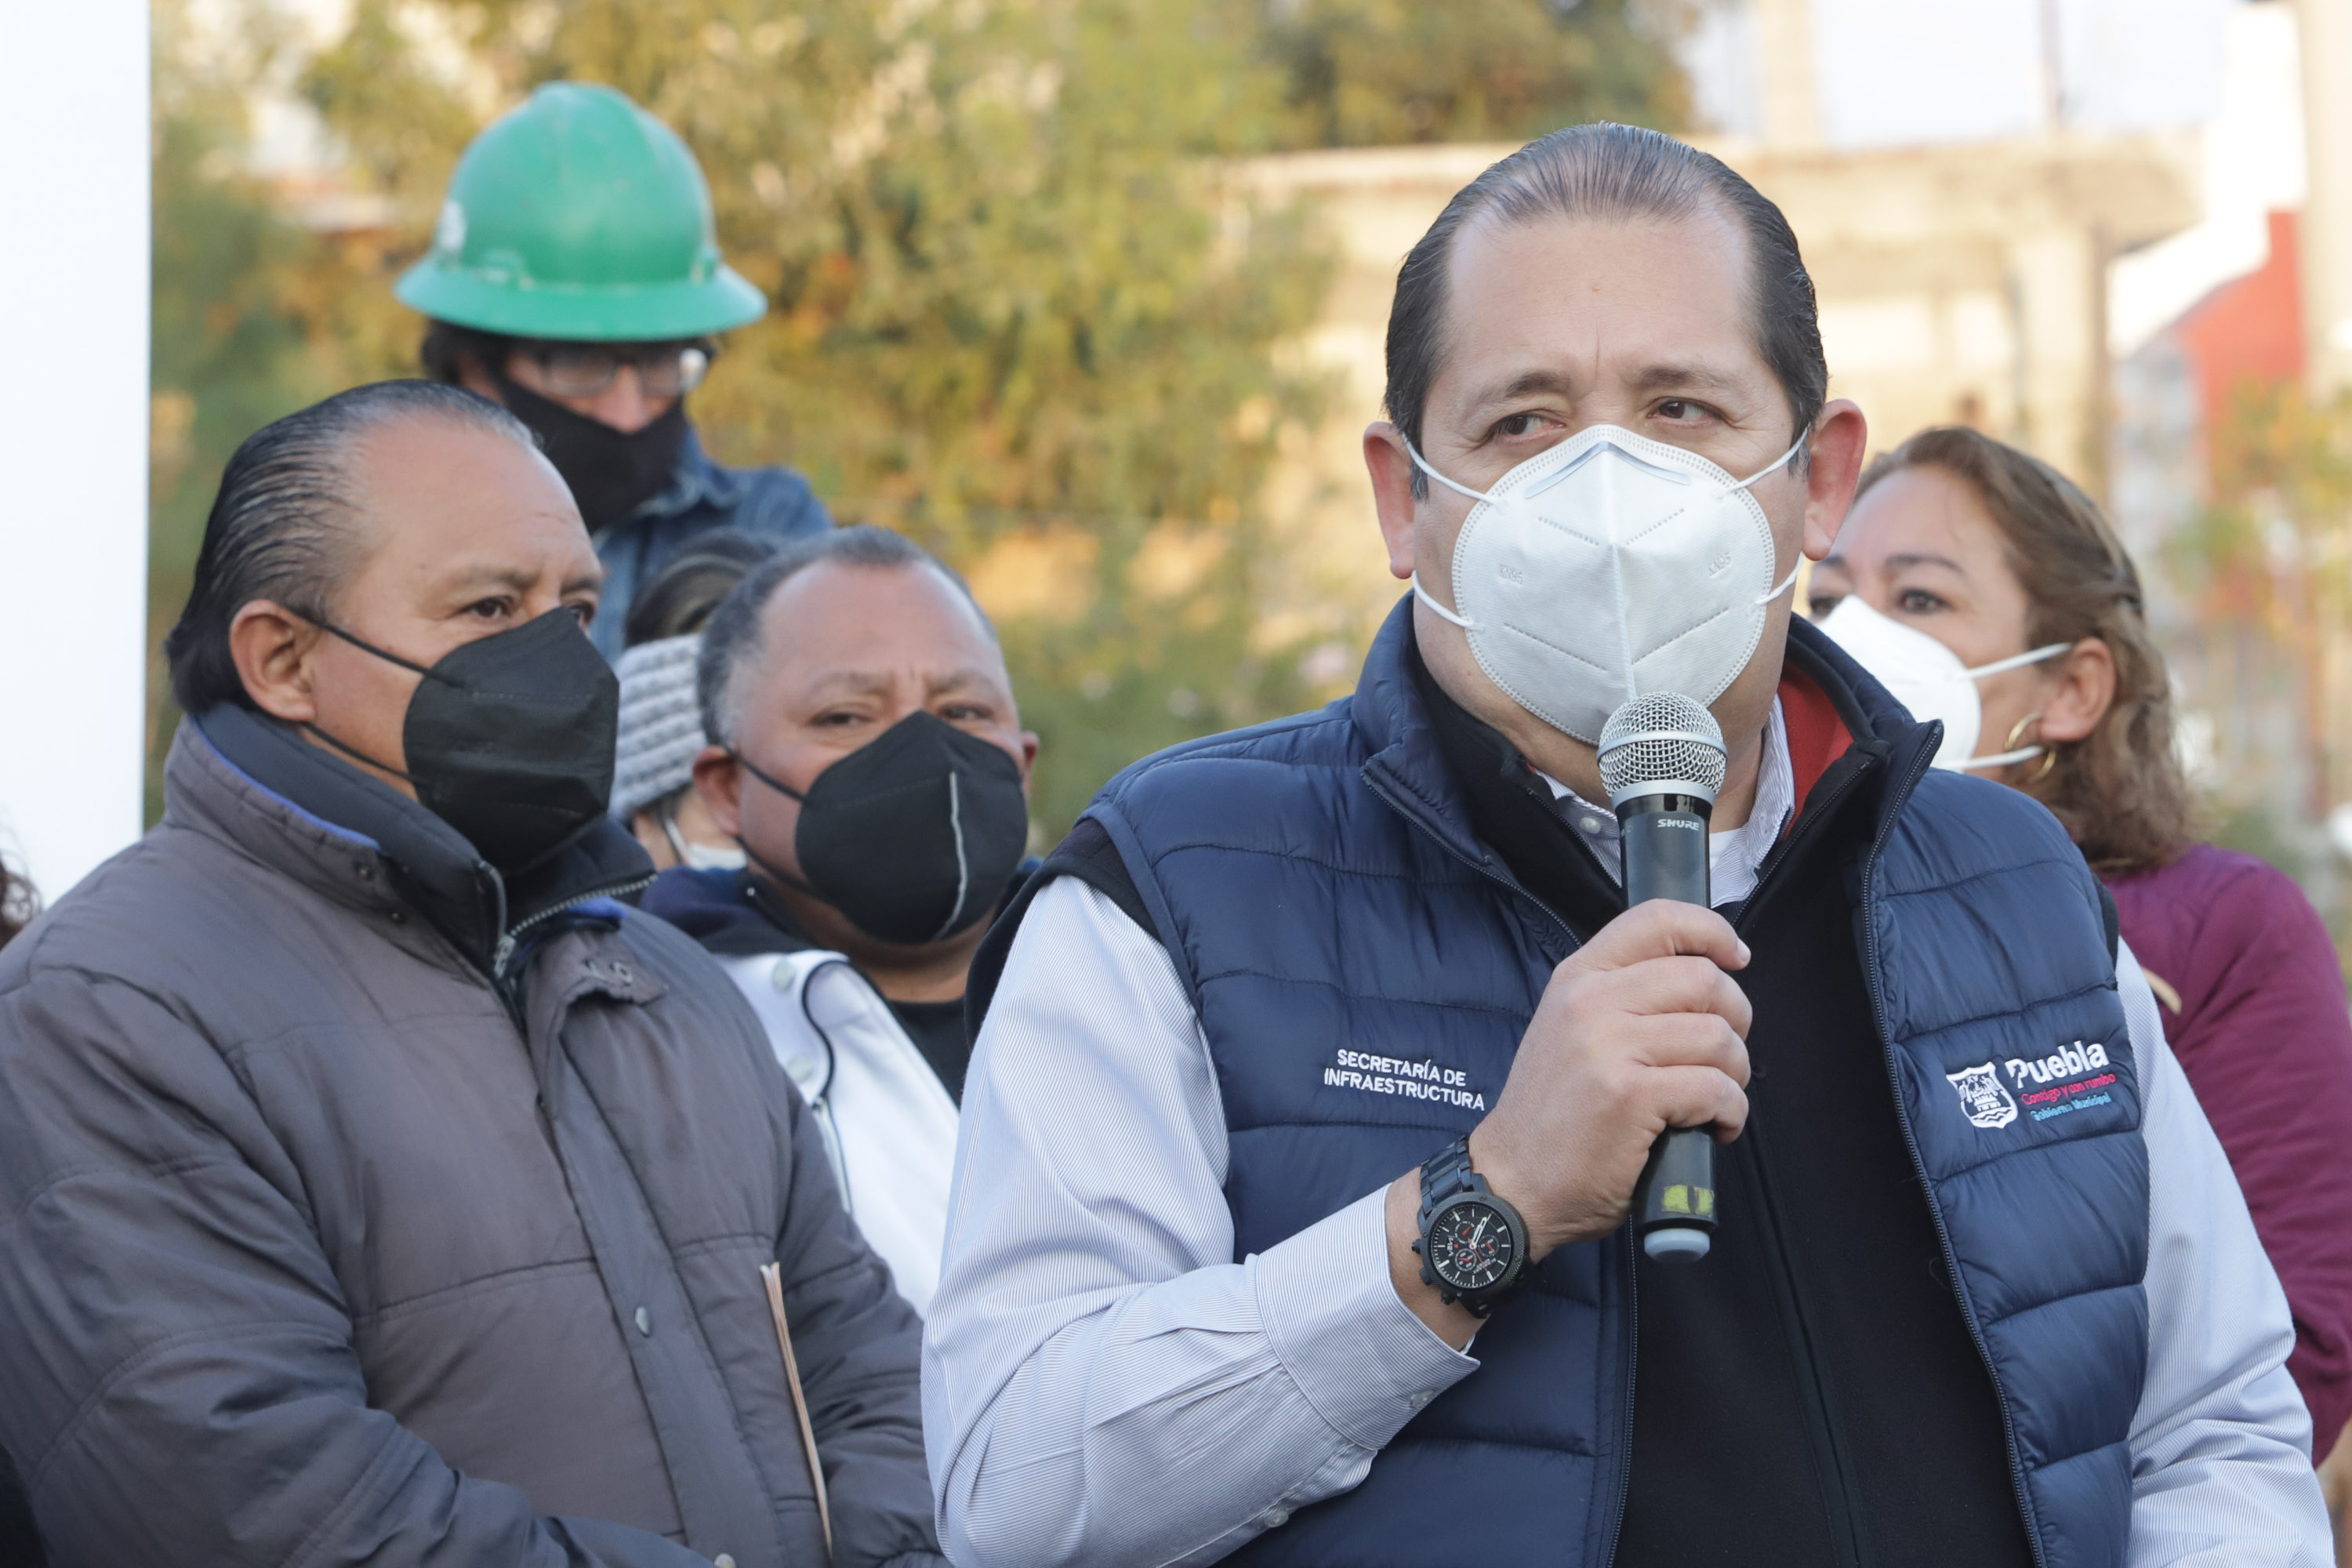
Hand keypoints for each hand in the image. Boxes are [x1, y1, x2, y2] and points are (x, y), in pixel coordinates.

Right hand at [1476, 899, 1750, 1256]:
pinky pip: (1716, 1088)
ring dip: (1734, 1074)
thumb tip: (1704, 983)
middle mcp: (1590, 1001)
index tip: (1736, 957)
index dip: (1711, 931)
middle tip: (1722, 1057)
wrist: (1512, 1182)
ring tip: (1713, 1100)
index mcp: (1578, 978)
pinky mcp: (1631, 1094)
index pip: (1657, 919)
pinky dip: (1731, 1113)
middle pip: (1704, 979)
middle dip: (1736, 1020)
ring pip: (1718, 1036)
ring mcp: (1609, 1046)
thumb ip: (1621, 998)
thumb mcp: (1569, 1031)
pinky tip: (1712, 1128)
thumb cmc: (1551, 1118)